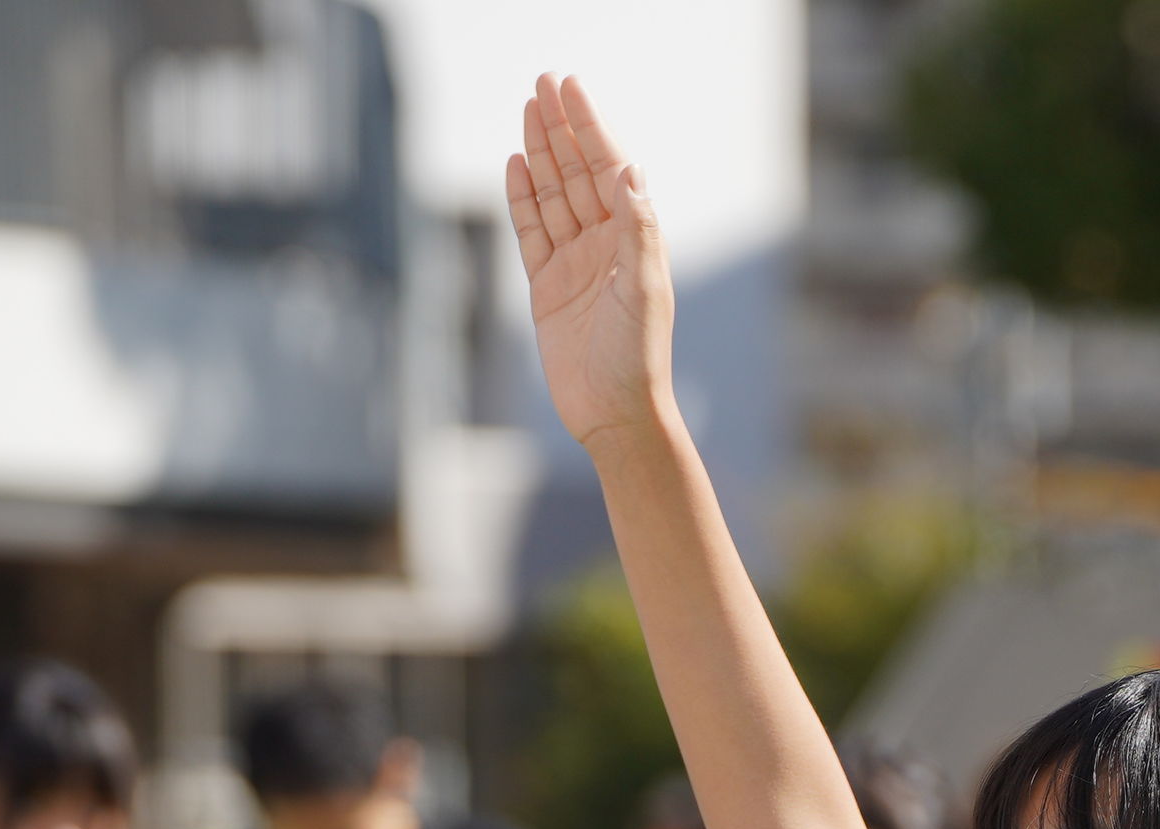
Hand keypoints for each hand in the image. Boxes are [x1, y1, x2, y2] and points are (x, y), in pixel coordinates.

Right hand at [507, 75, 674, 449]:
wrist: (615, 414)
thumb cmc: (639, 357)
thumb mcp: (643, 289)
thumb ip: (639, 228)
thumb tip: (631, 171)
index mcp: (633, 240)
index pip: (608, 169)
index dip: (589, 127)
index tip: (570, 88)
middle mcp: (605, 246)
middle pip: (577, 173)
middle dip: (562, 128)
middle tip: (543, 83)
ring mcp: (575, 264)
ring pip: (553, 196)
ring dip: (542, 154)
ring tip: (528, 112)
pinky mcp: (547, 287)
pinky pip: (531, 232)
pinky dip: (523, 200)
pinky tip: (516, 166)